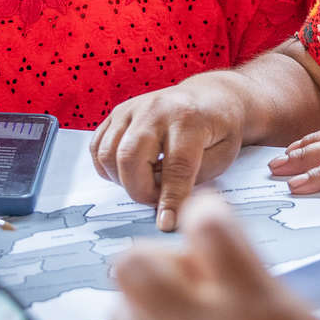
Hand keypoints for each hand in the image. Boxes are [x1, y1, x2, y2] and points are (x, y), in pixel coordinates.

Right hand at [90, 74, 247, 231]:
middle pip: (129, 157)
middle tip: (156, 200)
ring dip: (122, 180)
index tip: (166, 222)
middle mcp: (156, 109)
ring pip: (108, 154)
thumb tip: (167, 212)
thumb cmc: (218, 129)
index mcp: (188, 118)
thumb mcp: (221, 156)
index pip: (175, 166)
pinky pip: (98, 147)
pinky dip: (107, 168)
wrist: (210, 97)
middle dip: (139, 190)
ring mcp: (132, 108)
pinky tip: (129, 172)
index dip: (170, 199)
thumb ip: (193, 181)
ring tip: (145, 183)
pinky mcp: (117, 113)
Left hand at [112, 194, 319, 319]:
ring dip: (145, 310)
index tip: (213, 225)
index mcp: (254, 308)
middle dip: (156, 260)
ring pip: (119, 316)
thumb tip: (233, 281)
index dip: (210, 215)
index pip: (206, 224)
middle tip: (185, 281)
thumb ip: (268, 300)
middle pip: (133, 263)